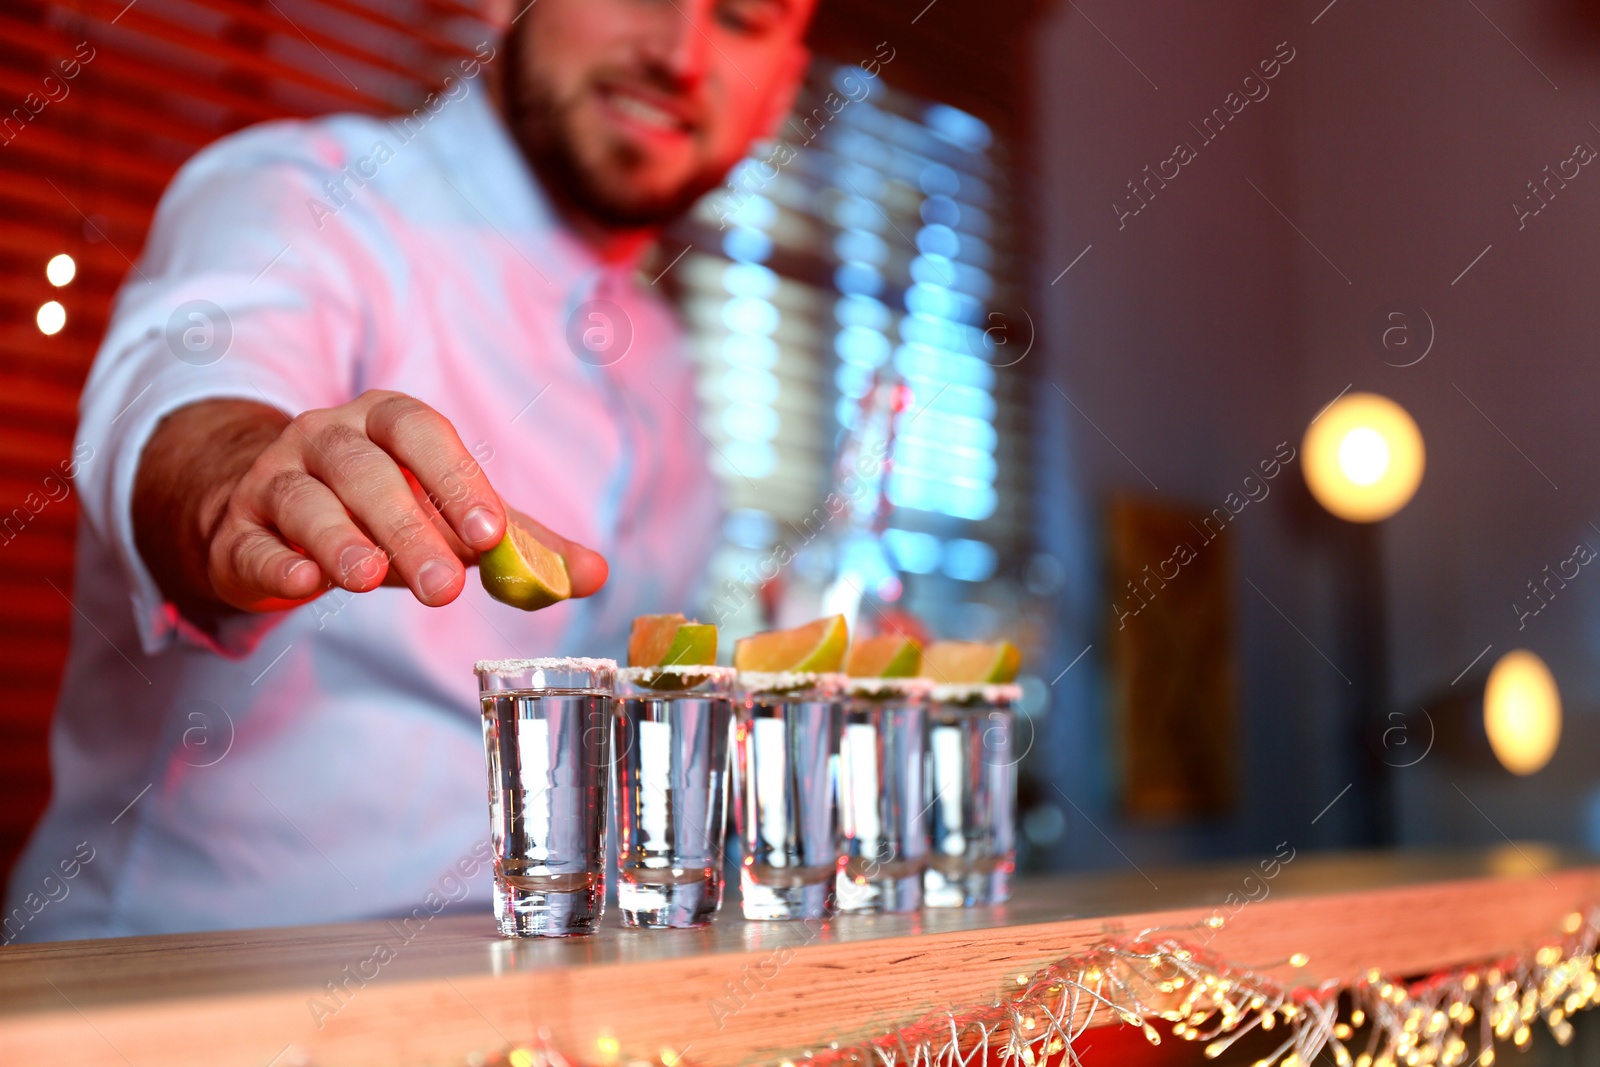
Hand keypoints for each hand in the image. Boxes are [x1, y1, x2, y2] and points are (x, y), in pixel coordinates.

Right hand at [197, 391, 605, 611]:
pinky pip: (253, 541)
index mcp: (386, 421)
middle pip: (365, 473)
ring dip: (341, 541)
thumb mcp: (452, 515)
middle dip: (407, 527)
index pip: (421, 433)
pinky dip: (277, 561)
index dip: (456, 480)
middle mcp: (326, 438)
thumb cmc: (384, 507)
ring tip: (370, 580)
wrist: (273, 513)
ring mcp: (274, 481)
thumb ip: (521, 543)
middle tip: (446, 588)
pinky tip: (302, 582)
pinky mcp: (236, 532)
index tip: (491, 534)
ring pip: (306, 502)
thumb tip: (596, 573)